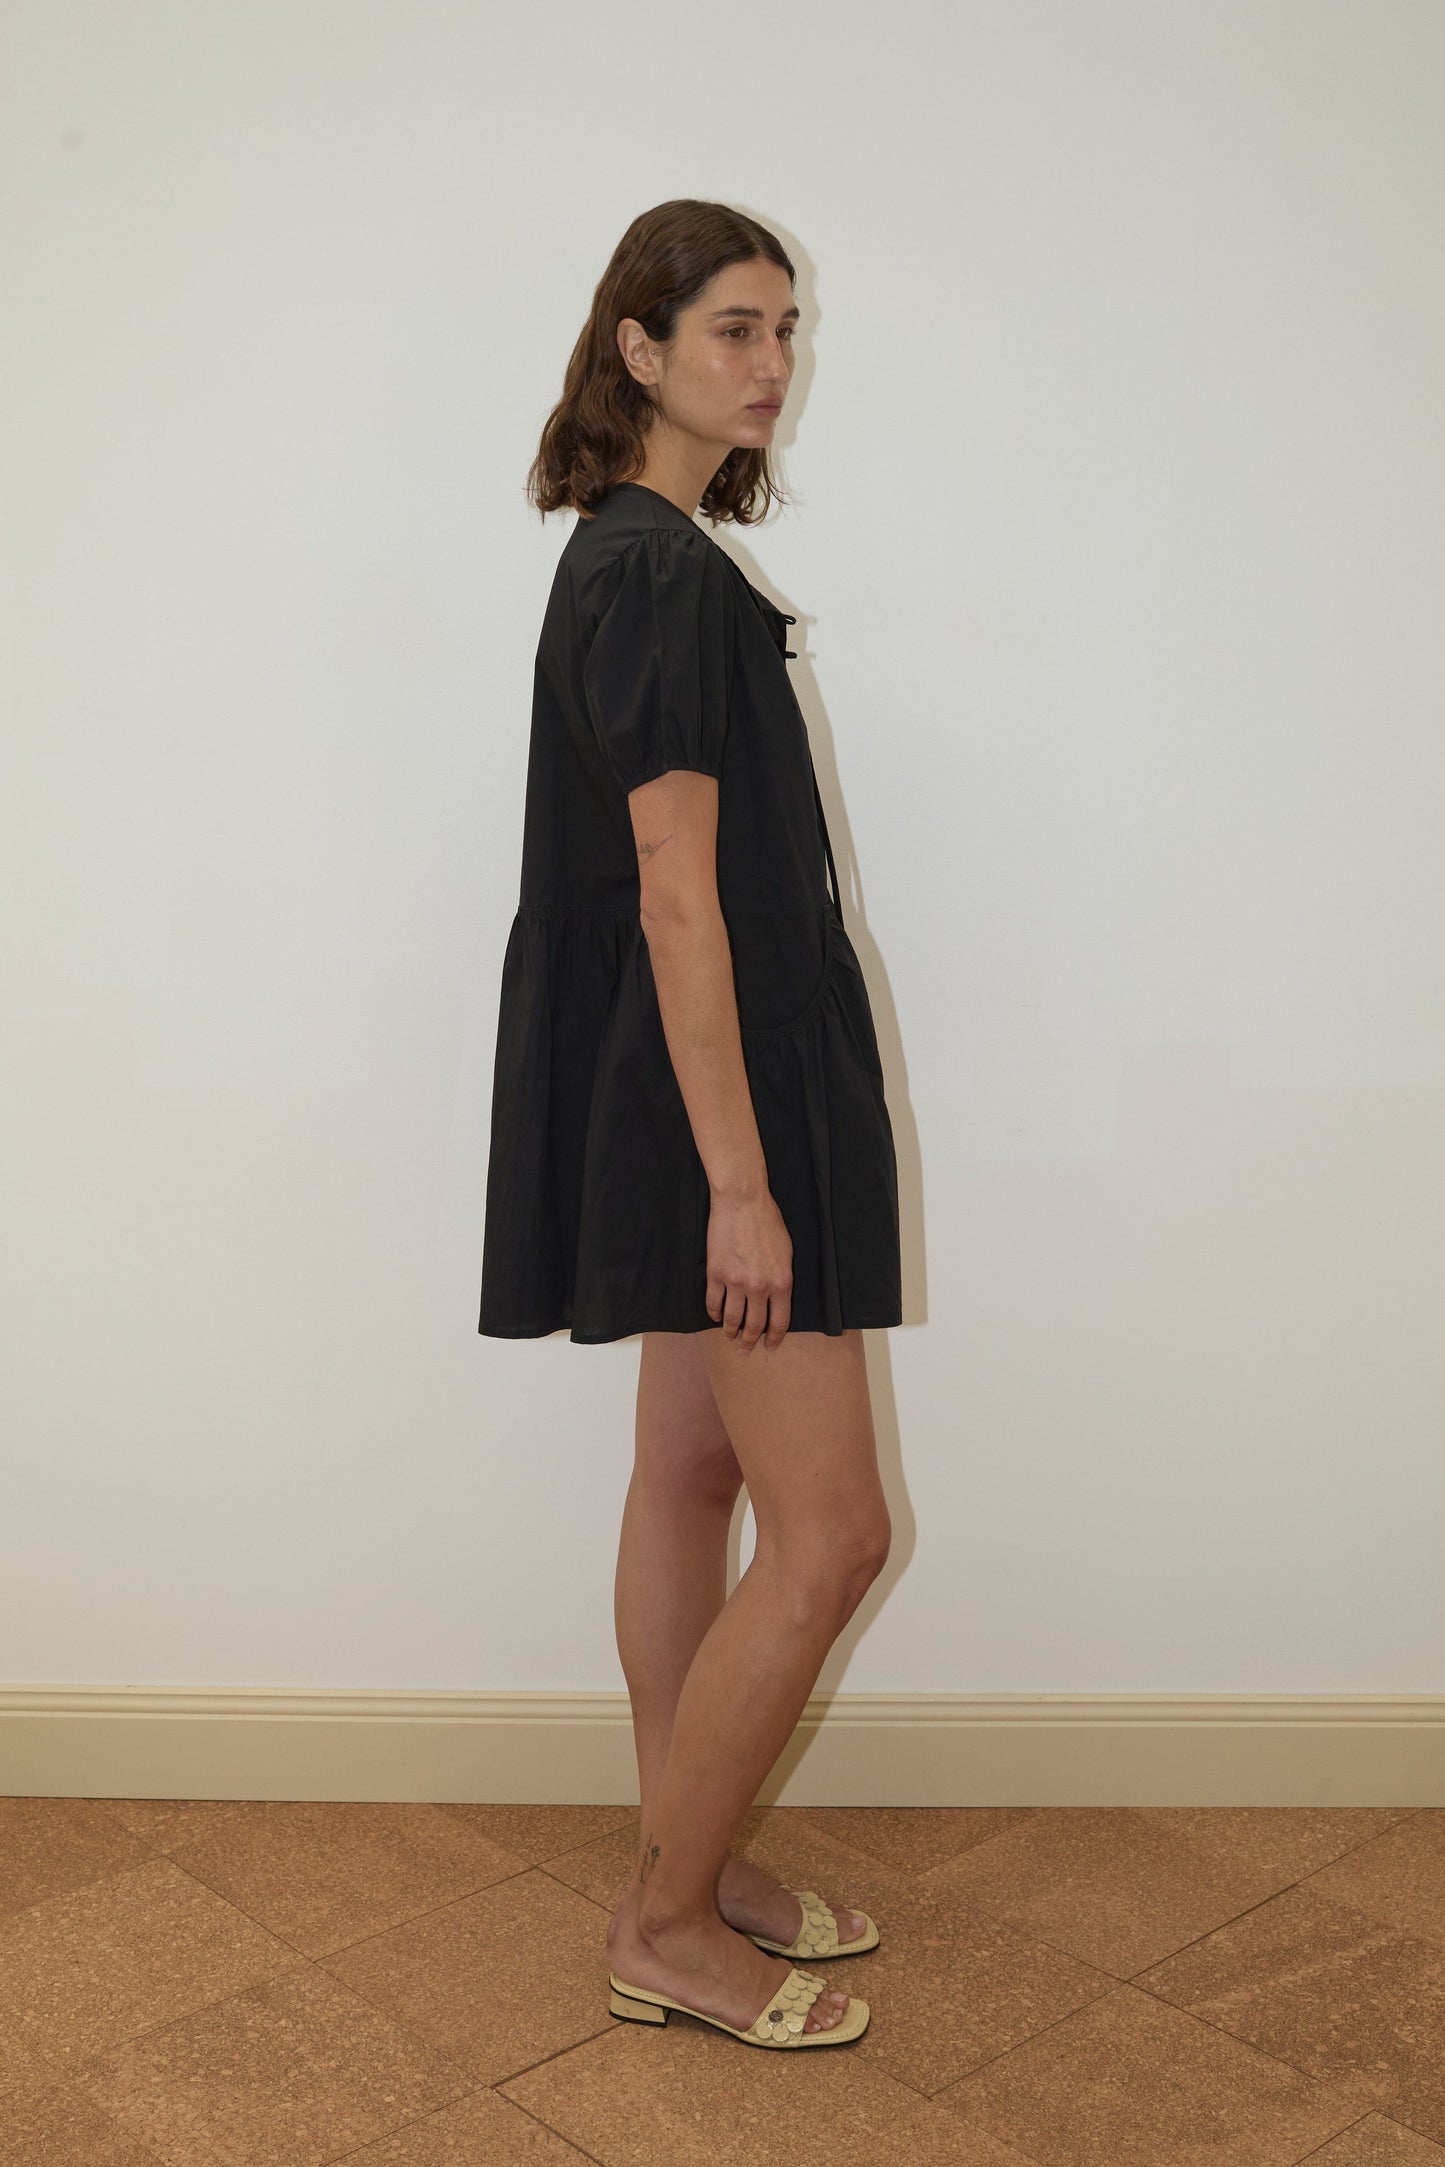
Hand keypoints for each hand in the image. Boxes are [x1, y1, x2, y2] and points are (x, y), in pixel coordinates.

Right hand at [704, 1188, 792, 1350]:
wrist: (743, 1202)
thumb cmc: (768, 1222)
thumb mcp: (787, 1252)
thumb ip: (782, 1279)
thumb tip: (775, 1299)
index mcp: (781, 1283)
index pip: (779, 1321)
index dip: (774, 1338)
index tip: (769, 1346)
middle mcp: (759, 1288)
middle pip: (754, 1325)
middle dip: (750, 1341)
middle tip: (745, 1350)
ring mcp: (735, 1282)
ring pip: (731, 1318)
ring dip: (730, 1332)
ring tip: (729, 1338)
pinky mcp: (716, 1273)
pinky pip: (713, 1302)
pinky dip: (713, 1313)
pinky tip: (715, 1316)